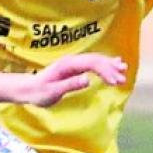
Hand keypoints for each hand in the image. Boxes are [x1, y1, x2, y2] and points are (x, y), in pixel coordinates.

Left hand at [5, 53, 127, 106]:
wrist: (28, 89)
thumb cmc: (39, 92)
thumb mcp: (54, 92)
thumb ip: (70, 85)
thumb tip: (88, 79)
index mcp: (68, 65)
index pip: (92, 63)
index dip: (105, 71)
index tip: (115, 82)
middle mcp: (72, 61)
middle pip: (96, 60)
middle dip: (110, 68)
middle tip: (122, 79)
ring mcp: (73, 63)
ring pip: (95, 60)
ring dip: (109, 65)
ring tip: (124, 70)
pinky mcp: (74, 67)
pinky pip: (92, 63)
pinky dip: (104, 64)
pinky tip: (114, 65)